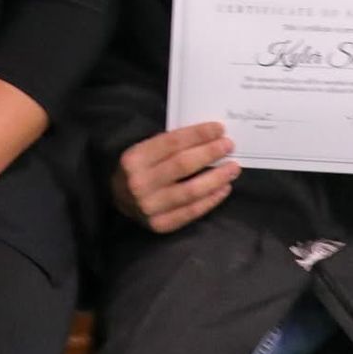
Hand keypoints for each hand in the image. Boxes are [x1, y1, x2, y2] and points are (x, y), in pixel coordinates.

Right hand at [112, 122, 238, 233]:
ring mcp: (150, 206)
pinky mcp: (161, 224)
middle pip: (183, 164)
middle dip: (210, 153)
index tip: (218, 129)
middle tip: (228, 146)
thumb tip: (207, 138)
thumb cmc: (138, 170)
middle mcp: (140, 183)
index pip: (172, 142)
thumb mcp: (144, 151)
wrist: (119, 201)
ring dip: (216, 178)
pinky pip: (192, 211)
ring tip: (233, 168)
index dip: (198, 134)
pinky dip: (211, 199)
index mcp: (134, 159)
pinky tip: (223, 188)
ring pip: (191, 190)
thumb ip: (168, 145)